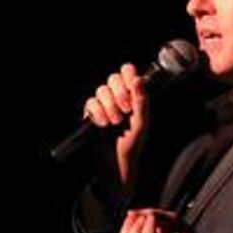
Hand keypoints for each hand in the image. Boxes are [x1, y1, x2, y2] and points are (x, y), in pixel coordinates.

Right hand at [82, 63, 148, 195]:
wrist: (116, 161)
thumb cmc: (133, 142)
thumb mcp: (142, 122)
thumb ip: (141, 101)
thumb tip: (139, 79)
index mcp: (133, 95)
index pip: (128, 72)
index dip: (128, 74)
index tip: (132, 84)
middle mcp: (118, 96)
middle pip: (113, 78)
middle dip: (120, 93)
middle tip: (126, 109)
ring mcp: (104, 104)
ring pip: (101, 90)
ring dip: (110, 106)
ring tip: (116, 122)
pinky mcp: (91, 113)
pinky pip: (91, 102)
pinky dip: (98, 113)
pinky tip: (103, 124)